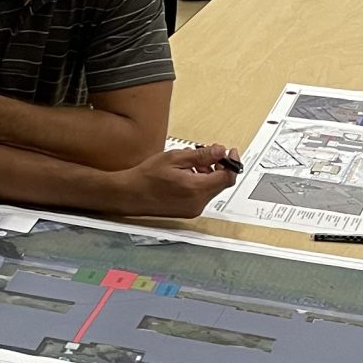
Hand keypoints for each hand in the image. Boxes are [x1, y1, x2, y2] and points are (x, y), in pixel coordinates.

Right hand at [120, 142, 241, 220]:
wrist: (130, 194)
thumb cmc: (147, 177)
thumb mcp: (175, 158)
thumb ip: (201, 155)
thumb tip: (220, 150)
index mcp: (196, 189)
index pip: (227, 177)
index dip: (232, 163)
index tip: (230, 152)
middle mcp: (198, 202)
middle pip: (221, 184)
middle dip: (218, 167)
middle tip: (208, 155)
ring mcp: (193, 210)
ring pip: (212, 189)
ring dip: (208, 175)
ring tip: (192, 164)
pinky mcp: (188, 212)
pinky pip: (203, 196)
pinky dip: (201, 184)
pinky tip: (187, 175)